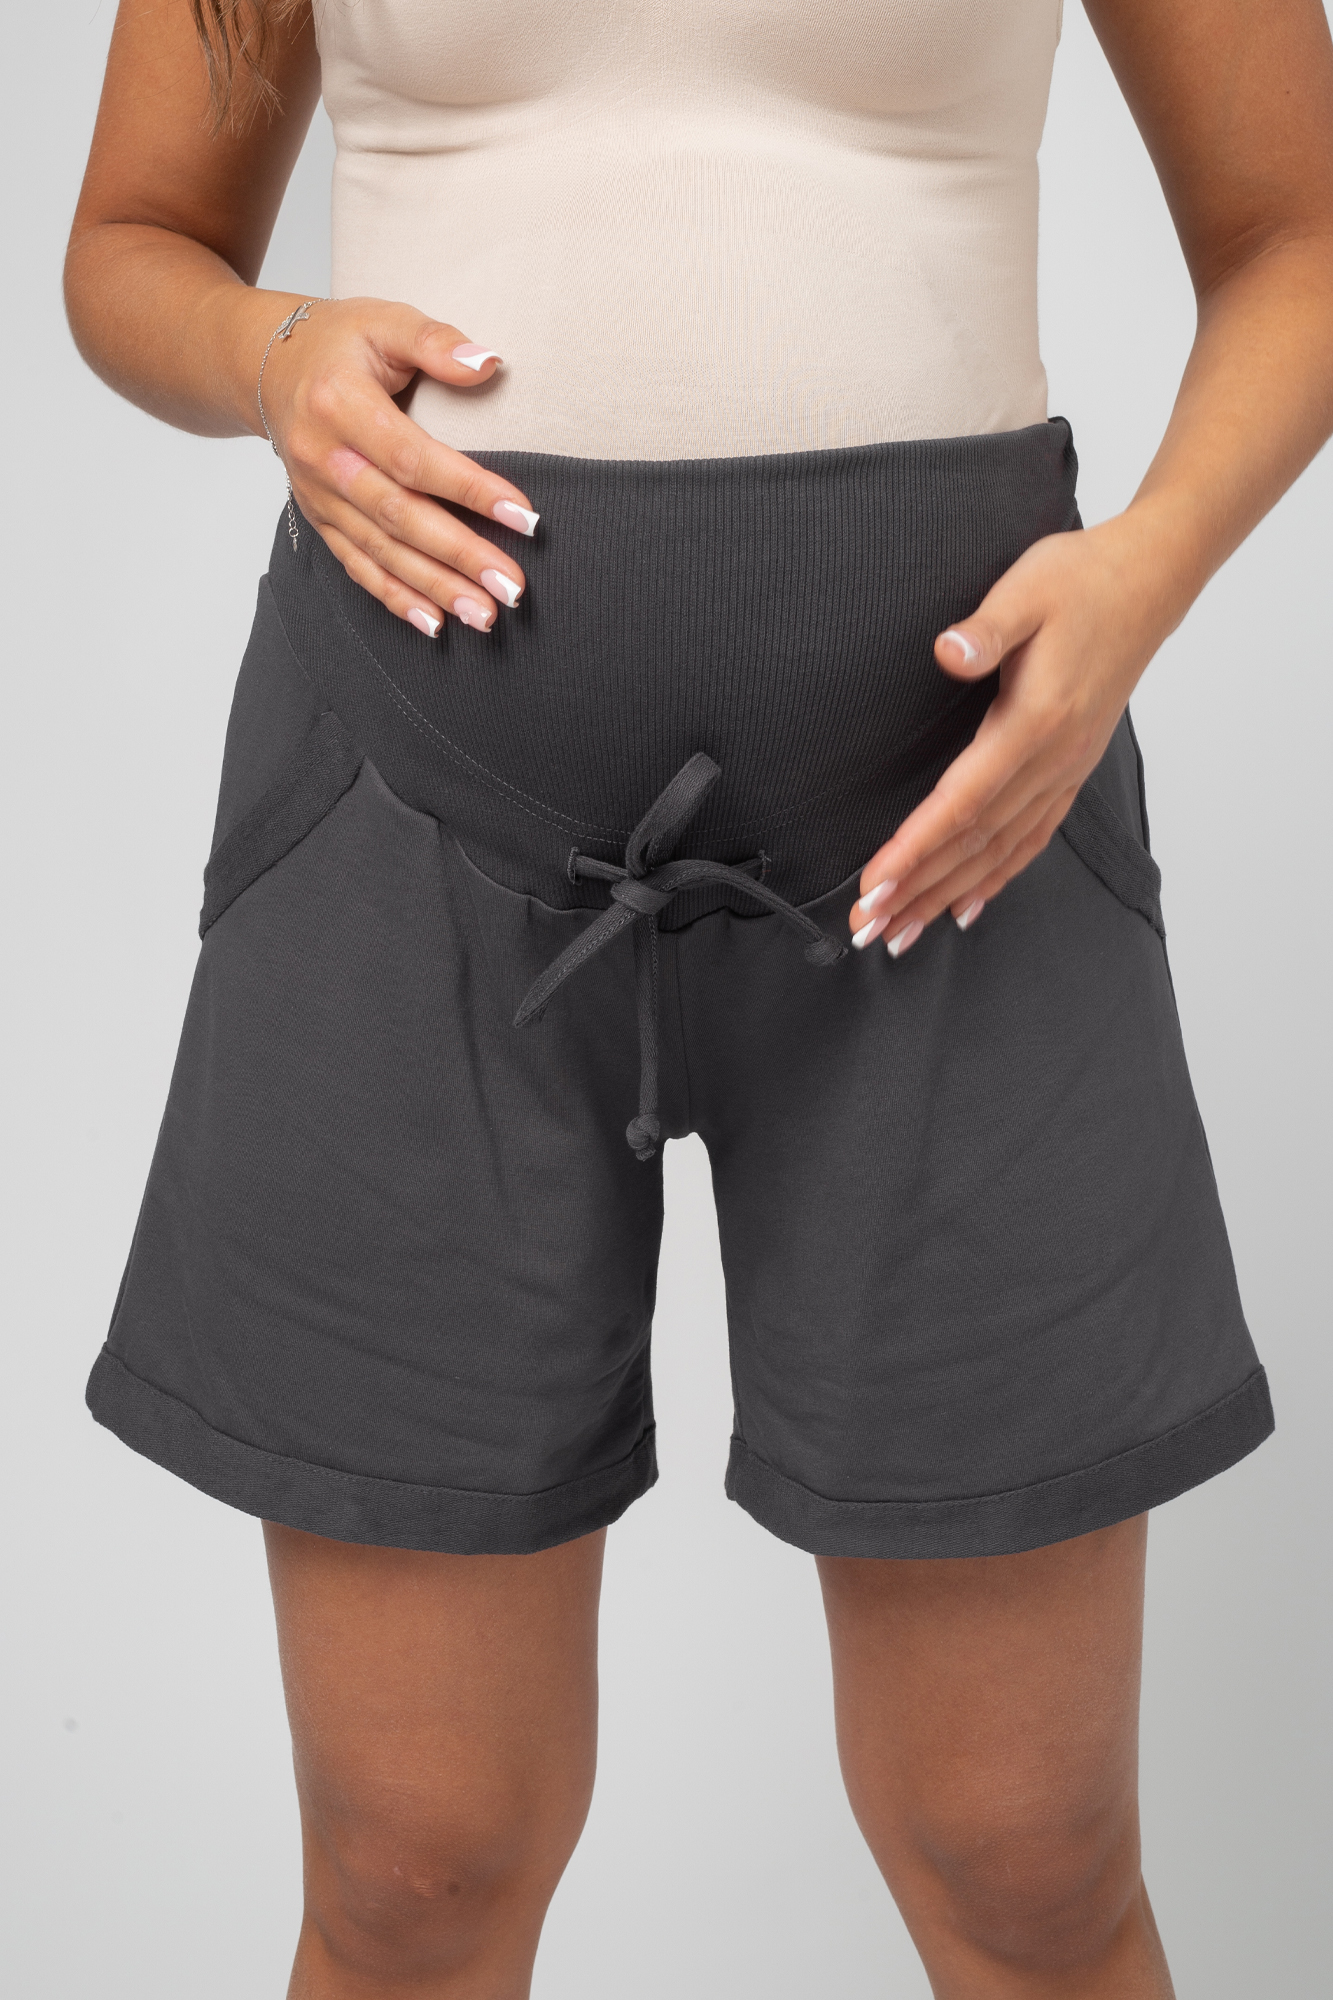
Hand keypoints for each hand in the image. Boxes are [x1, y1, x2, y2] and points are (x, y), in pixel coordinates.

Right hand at [256, 297, 536, 635]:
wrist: (266, 366)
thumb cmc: (339, 342)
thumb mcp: (384, 320)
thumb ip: (435, 341)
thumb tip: (489, 364)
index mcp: (341, 405)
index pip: (414, 457)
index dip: (470, 489)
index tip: (523, 515)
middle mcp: (325, 459)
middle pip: (400, 517)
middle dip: (460, 556)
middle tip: (512, 587)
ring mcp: (320, 497)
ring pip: (382, 552)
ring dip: (436, 589)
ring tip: (486, 617)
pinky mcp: (320, 521)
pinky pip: (358, 567)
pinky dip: (395, 599)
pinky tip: (434, 624)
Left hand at [849, 513, 1179, 952]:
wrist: (1146, 582)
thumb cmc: (1080, 581)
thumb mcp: (1027, 589)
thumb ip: (987, 627)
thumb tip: (949, 651)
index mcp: (1035, 723)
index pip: (962, 802)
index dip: (916, 848)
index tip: (876, 884)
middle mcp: (1052, 761)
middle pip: (974, 843)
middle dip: (916, 890)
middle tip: (867, 928)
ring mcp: (1064, 771)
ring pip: (998, 852)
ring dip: (946, 896)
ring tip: (901, 934)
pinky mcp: (1069, 770)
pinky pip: (1030, 840)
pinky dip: (996, 879)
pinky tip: (966, 907)